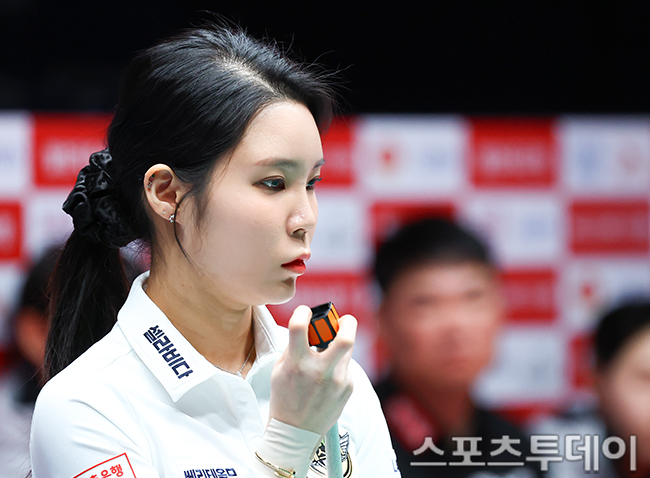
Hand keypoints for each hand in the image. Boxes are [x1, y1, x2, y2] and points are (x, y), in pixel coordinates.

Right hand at [269, 305, 356, 434]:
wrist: (295, 433)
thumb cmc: (284, 398)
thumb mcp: (280, 369)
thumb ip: (294, 347)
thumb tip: (309, 328)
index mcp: (297, 363)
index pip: (301, 326)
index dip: (303, 312)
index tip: (305, 312)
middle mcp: (320, 370)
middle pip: (346, 337)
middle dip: (347, 322)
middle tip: (342, 321)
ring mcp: (337, 380)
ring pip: (347, 350)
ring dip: (339, 346)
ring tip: (329, 353)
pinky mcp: (348, 388)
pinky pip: (346, 367)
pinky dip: (338, 366)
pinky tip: (327, 379)